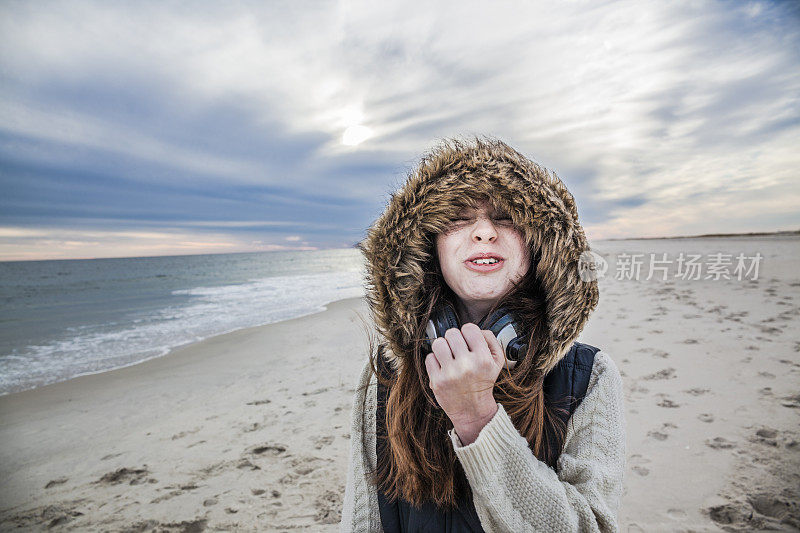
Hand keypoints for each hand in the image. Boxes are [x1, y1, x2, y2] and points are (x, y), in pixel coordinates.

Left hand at [424, 323, 504, 444]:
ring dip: (442, 348)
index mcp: (483, 359)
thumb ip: (490, 340)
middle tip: (457, 350)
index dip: (467, 333)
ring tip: (448, 356)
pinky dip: (434, 361)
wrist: (473, 410)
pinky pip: (429, 358)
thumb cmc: (483, 382)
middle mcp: (467, 365)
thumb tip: (477, 329)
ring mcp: (451, 373)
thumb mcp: (497, 362)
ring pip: (438, 343)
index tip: (468, 342)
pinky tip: (443, 367)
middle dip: (454, 340)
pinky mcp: (437, 381)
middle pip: (451, 333)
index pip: (469, 328)